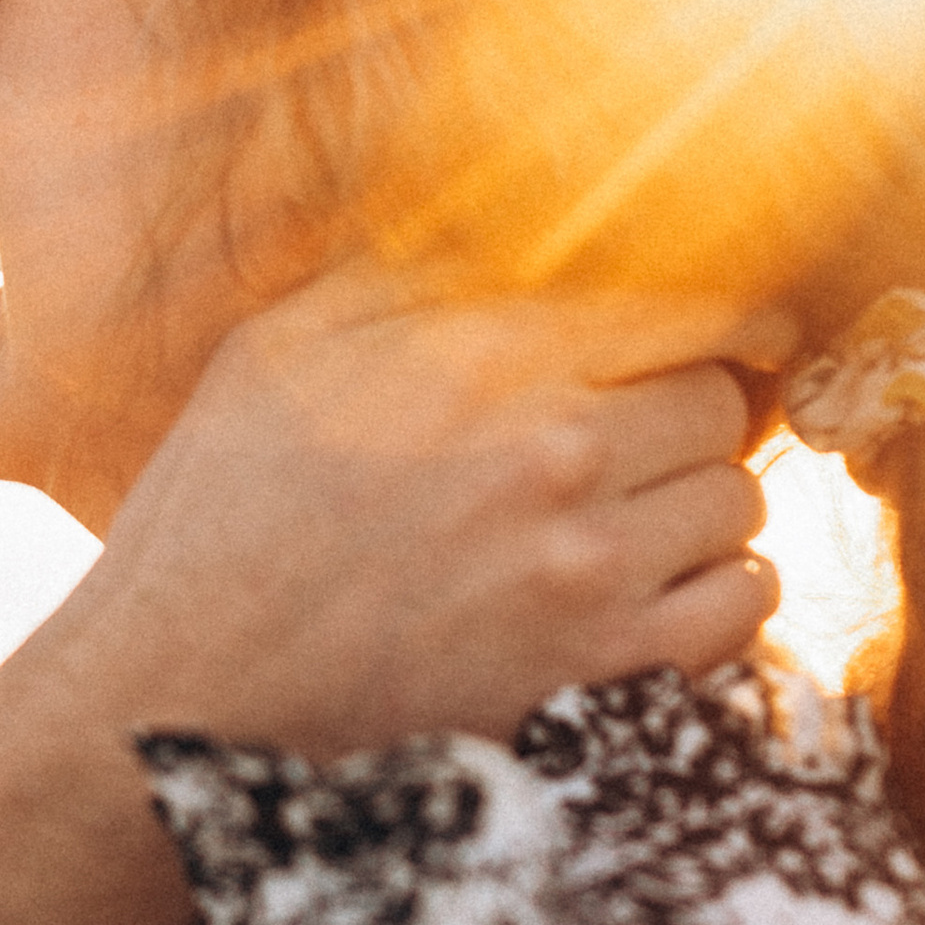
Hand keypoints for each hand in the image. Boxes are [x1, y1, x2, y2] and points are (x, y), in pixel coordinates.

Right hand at [59, 271, 783, 757]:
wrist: (182, 702)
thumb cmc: (214, 520)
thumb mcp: (277, 351)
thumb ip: (405, 275)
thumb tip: (515, 222)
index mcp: (481, 357)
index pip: (693, 305)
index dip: (727, 319)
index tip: (734, 335)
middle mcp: (554, 455)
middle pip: (723, 403)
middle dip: (692, 414)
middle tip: (644, 441)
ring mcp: (588, 574)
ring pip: (737, 505)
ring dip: (696, 507)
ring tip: (631, 522)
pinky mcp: (603, 678)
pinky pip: (742, 609)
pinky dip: (715, 595)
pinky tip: (650, 595)